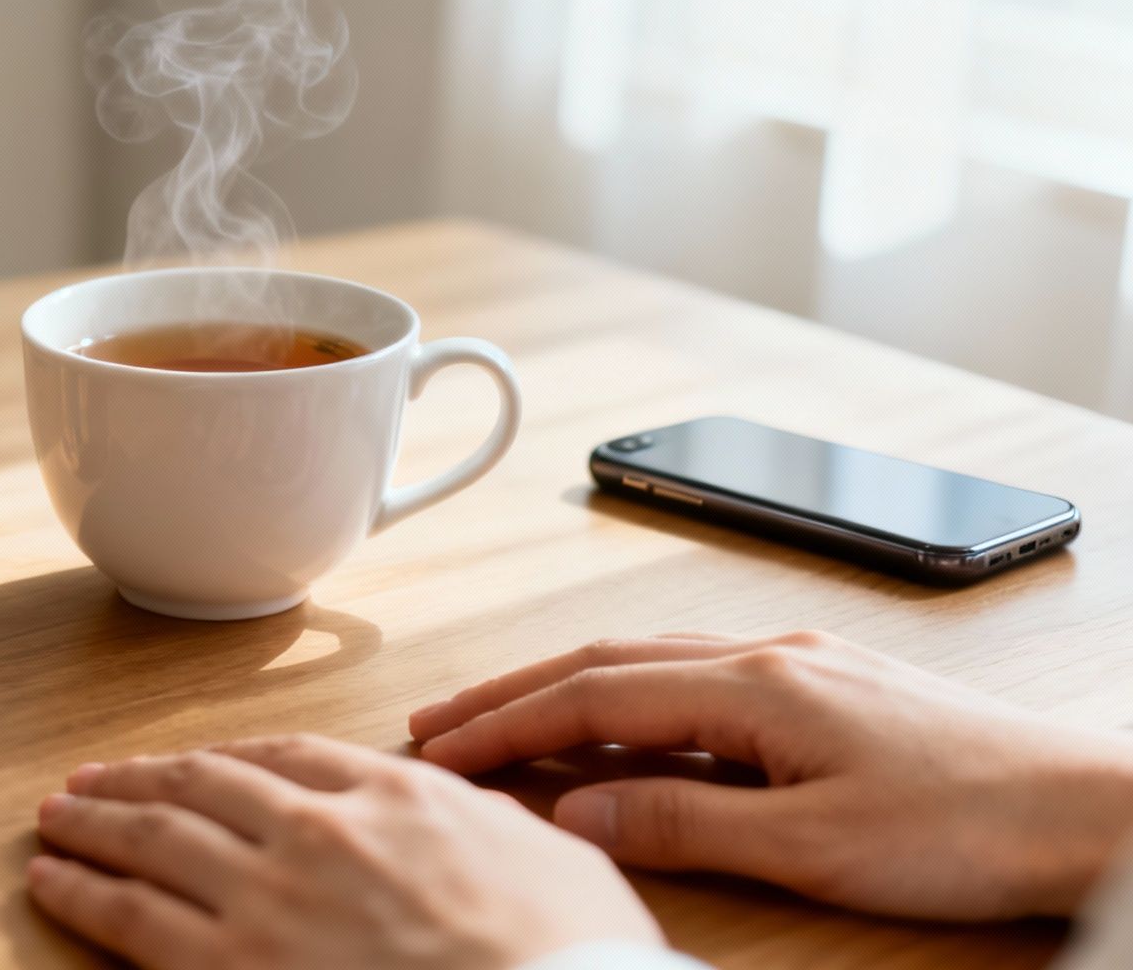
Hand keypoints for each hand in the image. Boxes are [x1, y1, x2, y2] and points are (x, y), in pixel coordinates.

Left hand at [26, 734, 660, 969]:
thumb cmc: (567, 958)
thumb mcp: (549, 859)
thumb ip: (484, 821)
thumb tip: (466, 808)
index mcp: (393, 796)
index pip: (282, 759)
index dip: (220, 762)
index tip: (190, 766)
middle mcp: (317, 833)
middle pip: (199, 788)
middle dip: (136, 784)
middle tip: (91, 782)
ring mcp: (269, 900)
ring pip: (152, 842)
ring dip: (92, 825)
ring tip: (55, 818)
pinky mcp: (233, 967)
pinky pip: (133, 918)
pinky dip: (82, 892)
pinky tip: (52, 881)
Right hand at [410, 631, 1132, 919]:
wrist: (1091, 807)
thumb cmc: (967, 828)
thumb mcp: (810, 847)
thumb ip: (681, 822)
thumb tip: (573, 812)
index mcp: (752, 685)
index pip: (590, 698)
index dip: (503, 727)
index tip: (437, 755)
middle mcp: (764, 655)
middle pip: (602, 662)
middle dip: (509, 693)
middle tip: (434, 723)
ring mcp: (797, 663)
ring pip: (646, 663)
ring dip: (562, 689)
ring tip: (501, 721)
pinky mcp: (824, 685)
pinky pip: (692, 677)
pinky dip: (626, 697)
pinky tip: (616, 725)